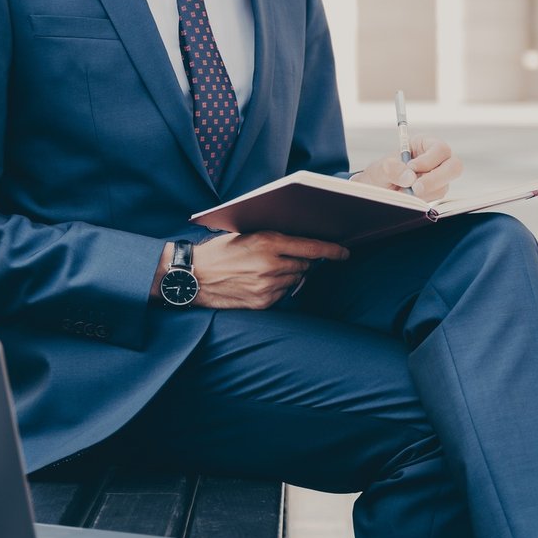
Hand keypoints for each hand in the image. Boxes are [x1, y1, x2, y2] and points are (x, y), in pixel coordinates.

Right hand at [185, 232, 349, 309]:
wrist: (194, 277)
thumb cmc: (219, 252)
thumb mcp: (246, 235)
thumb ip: (274, 239)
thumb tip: (301, 243)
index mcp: (268, 242)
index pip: (311, 247)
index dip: (332, 251)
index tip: (344, 253)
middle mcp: (271, 264)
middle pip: (305, 265)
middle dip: (301, 261)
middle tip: (284, 257)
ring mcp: (267, 286)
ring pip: (295, 280)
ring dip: (289, 275)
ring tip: (265, 270)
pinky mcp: (263, 302)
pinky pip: (283, 294)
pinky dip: (277, 288)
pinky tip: (259, 283)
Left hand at [355, 135, 463, 200]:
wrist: (378, 189)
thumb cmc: (381, 173)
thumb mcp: (380, 169)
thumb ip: (391, 170)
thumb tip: (409, 177)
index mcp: (425, 144)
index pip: (440, 149)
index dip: (429, 159)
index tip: (411, 167)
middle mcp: (437, 159)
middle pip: (454, 166)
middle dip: (435, 179)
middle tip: (415, 189)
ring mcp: (440, 176)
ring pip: (444, 186)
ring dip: (424, 192)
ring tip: (402, 191)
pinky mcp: (437, 191)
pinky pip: (436, 197)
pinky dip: (422, 199)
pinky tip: (408, 196)